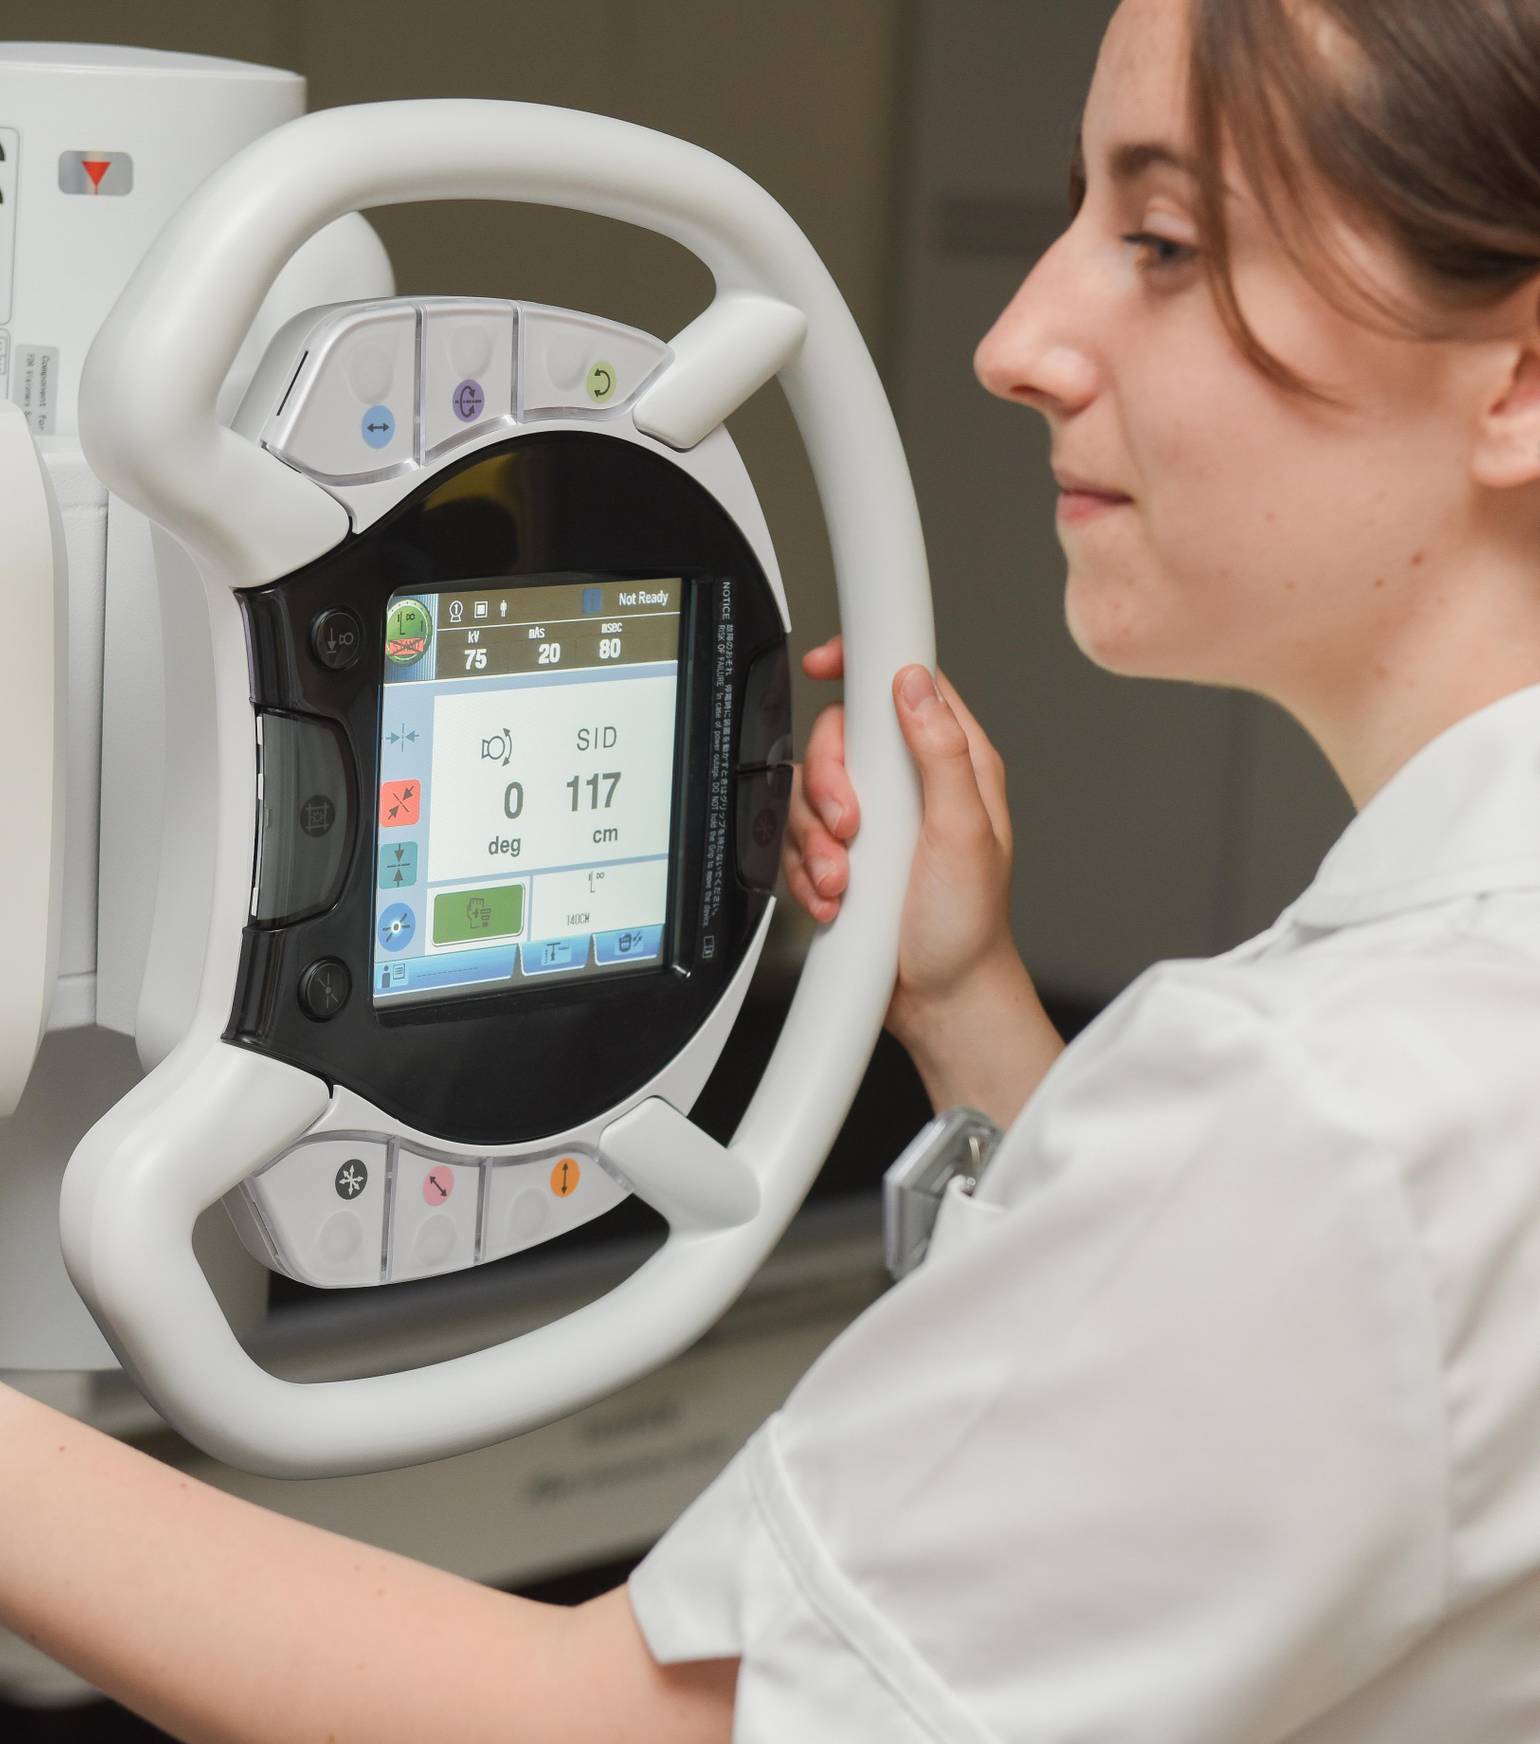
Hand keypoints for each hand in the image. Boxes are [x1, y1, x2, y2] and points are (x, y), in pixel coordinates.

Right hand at [783, 639, 1062, 1121]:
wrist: (941, 999)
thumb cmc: (967, 927)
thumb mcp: (964, 834)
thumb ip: (941, 754)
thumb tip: (914, 684)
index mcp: (953, 763)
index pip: (905, 683)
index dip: (862, 665)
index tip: (825, 665)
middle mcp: (910, 783)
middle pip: (840, 737)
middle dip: (830, 784)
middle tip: (851, 829)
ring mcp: (874, 820)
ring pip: (810, 790)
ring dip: (817, 841)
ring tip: (848, 881)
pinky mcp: (843, 854)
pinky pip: (798, 839)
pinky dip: (807, 871)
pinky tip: (836, 897)